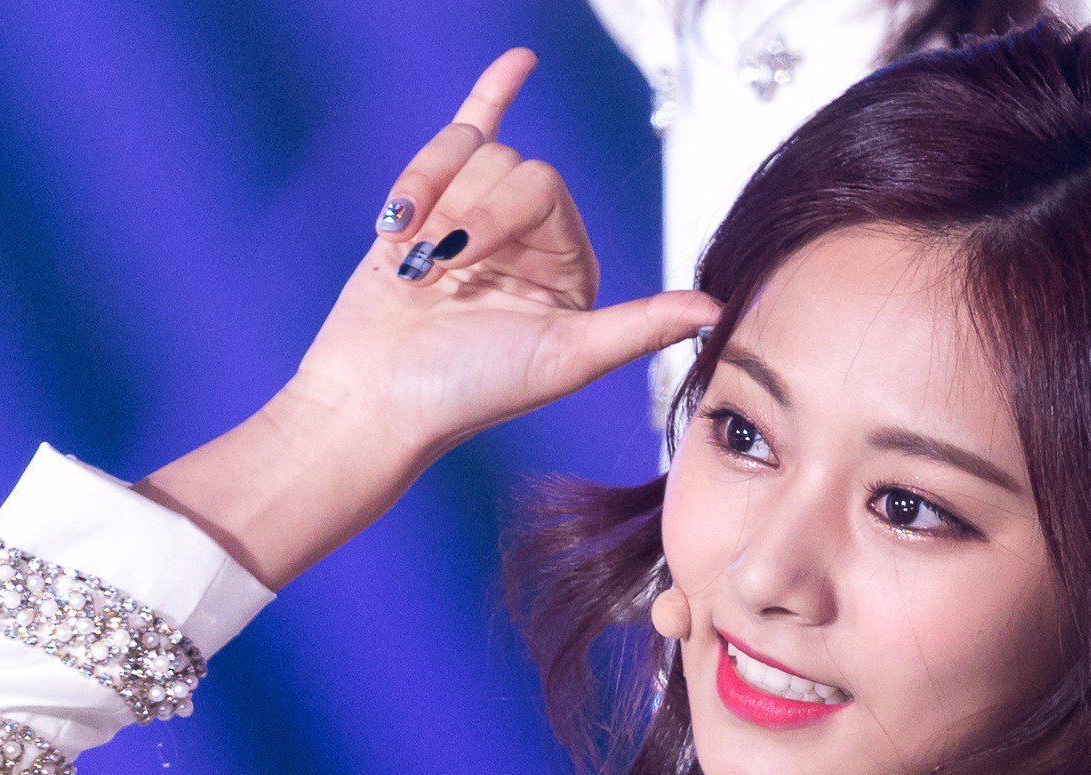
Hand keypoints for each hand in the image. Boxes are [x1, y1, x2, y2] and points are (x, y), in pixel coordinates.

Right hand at [303, 49, 720, 458]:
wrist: (372, 398)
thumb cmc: (465, 389)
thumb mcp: (563, 358)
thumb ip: (639, 327)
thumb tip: (718, 310)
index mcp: (568, 272)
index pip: (545, 189)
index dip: (498, 213)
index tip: (458, 264)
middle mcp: (531, 243)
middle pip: (507, 165)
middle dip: (464, 210)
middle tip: (432, 269)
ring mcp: (478, 220)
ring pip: (466, 151)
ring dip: (428, 195)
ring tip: (409, 255)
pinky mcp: (430, 208)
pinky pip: (470, 131)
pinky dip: (491, 94)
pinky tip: (522, 60)